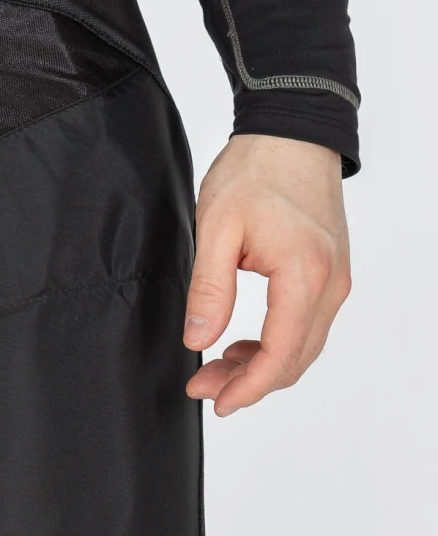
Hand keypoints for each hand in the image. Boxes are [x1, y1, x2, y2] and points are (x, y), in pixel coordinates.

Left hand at [183, 134, 349, 416]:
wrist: (291, 134)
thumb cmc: (254, 172)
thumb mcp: (215, 228)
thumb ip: (209, 287)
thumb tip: (200, 339)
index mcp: (305, 275)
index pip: (281, 354)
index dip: (248, 387)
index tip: (215, 401)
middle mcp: (331, 284)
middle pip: (296, 358)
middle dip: (250, 382)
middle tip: (201, 386)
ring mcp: (335, 280)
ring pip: (303, 346)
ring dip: (262, 366)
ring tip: (215, 368)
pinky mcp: (329, 273)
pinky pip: (306, 325)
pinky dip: (276, 344)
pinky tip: (241, 344)